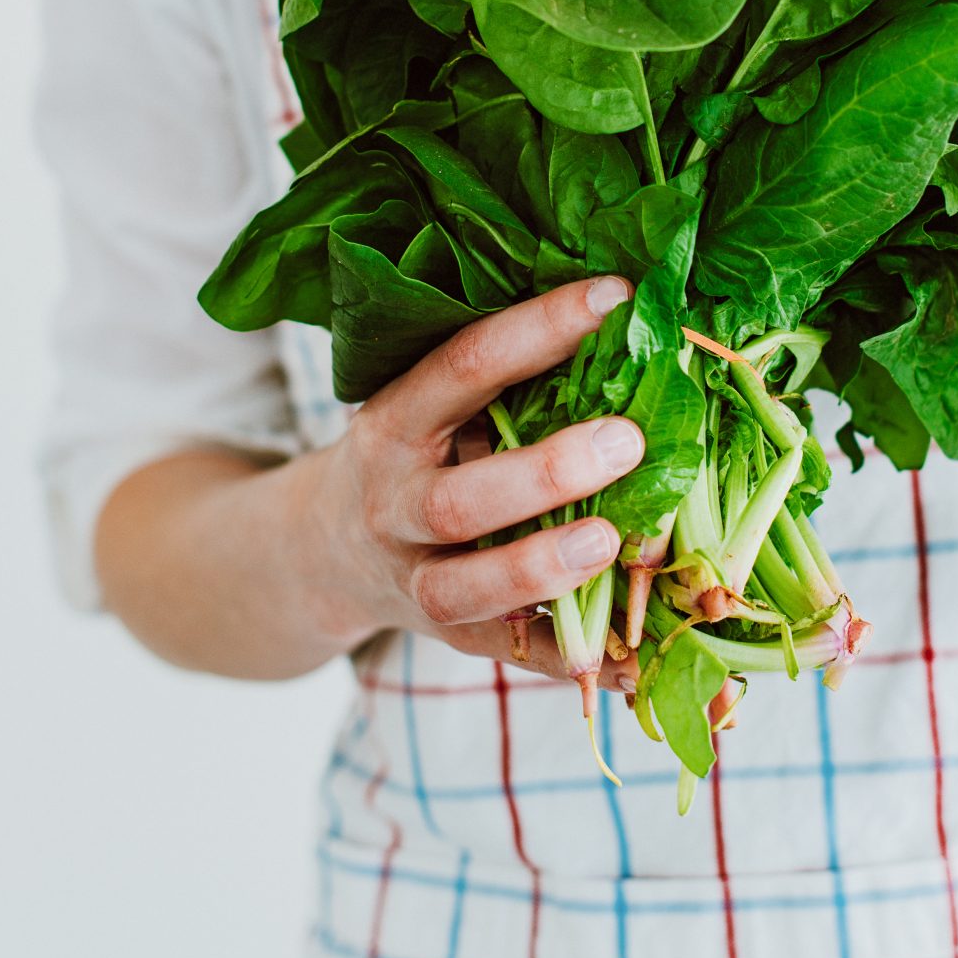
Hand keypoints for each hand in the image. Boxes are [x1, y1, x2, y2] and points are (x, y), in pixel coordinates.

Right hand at [308, 276, 644, 687]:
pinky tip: (636, 658)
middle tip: (628, 442)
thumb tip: (631, 329)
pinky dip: (575, 660)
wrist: (322, 551)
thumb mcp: (430, 407)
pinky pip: (512, 655)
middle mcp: (394, 505)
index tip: (615, 297)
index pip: (465, 366)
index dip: (539, 330)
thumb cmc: (415, 455)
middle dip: (546, 473)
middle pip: (459, 501)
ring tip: (615, 542)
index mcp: (395, 424)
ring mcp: (415, 579)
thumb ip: (508, 384)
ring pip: (468, 587)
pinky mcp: (449, 635)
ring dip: (543, 568)